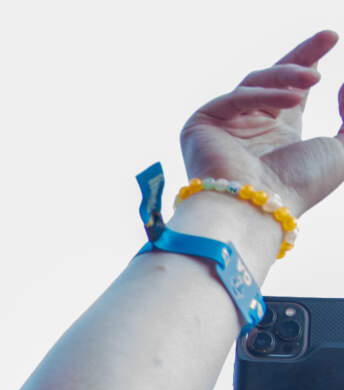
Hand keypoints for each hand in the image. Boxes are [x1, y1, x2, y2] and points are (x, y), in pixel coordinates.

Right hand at [181, 32, 343, 216]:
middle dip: (301, 56)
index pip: (291, 89)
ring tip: (313, 80)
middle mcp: (250, 126)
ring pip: (255, 82)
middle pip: (272, 78)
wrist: (256, 210)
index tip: (331, 41)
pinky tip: (291, 100)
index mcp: (278, 134)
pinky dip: (264, 95)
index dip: (308, 63)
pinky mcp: (201, 123)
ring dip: (287, 76)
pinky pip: (235, 97)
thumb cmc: (298, 188)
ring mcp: (224, 124)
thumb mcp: (342, 150)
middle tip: (329, 37)